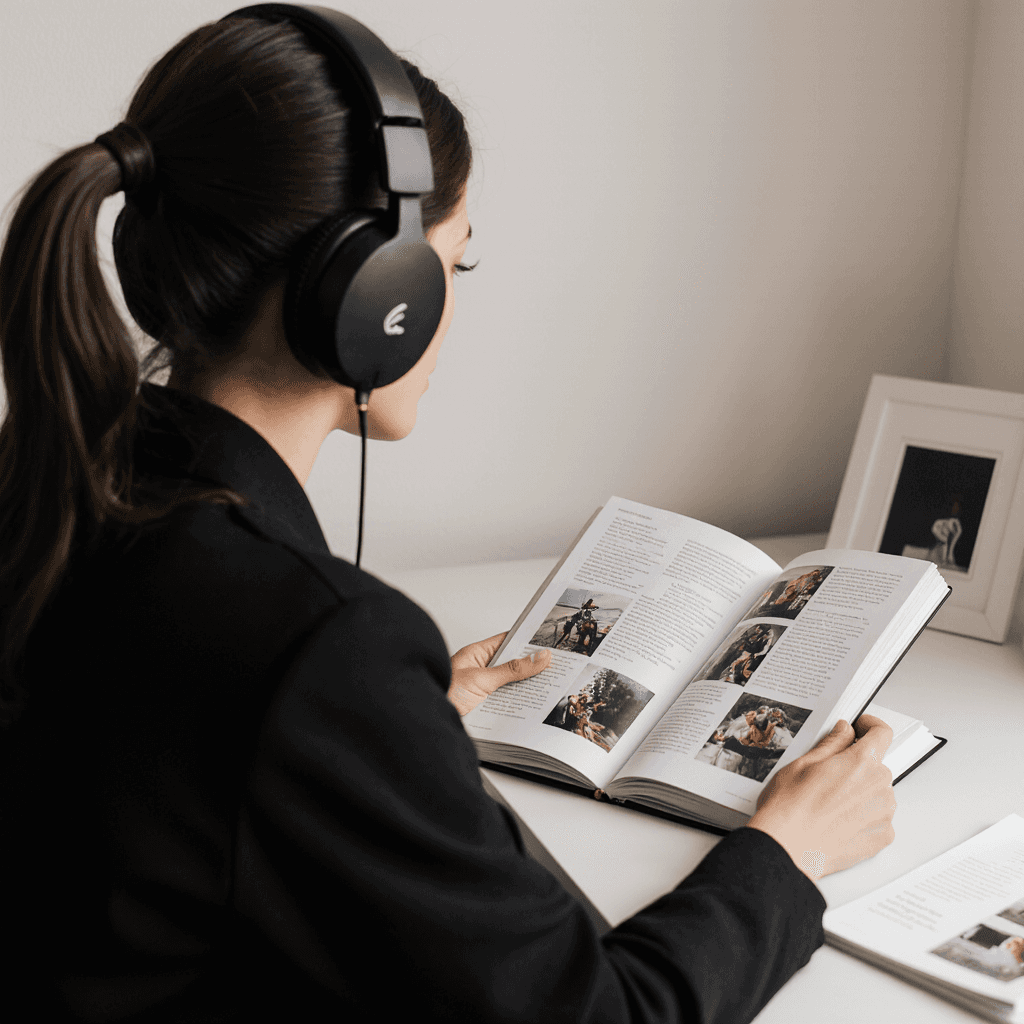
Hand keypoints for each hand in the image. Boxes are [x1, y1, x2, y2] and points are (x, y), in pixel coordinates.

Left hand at [447, 633, 551, 715]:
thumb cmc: (442, 695)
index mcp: (476, 654)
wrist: (422, 722)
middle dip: (531, 667)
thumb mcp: (481, 680)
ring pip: (509, 685)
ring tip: (547, 688)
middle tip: (555, 667)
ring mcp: (479, 689)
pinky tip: (528, 708)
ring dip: (524, 688)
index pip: (507, 641)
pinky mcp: (481, 708)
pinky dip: (516, 705)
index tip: (548, 642)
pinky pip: (503, 703)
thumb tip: (539, 657)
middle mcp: (478, 670)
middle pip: (511, 664)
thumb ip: (512, 670)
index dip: (528, 641)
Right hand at [745, 714, 895, 880]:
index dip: (870, 726)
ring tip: (830, 802)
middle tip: (830, 774)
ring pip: (877, 791)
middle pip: (877, 765)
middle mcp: (879, 786)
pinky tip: (838, 820)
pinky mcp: (882, 837)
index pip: (882, 733)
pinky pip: (878, 817)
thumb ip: (832, 743)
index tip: (860, 728)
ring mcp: (884, 814)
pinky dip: (863, 816)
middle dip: (857, 764)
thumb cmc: (790, 807)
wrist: (788, 848)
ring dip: (861, 791)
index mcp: (861, 762)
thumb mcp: (803, 763)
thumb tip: (844, 731)